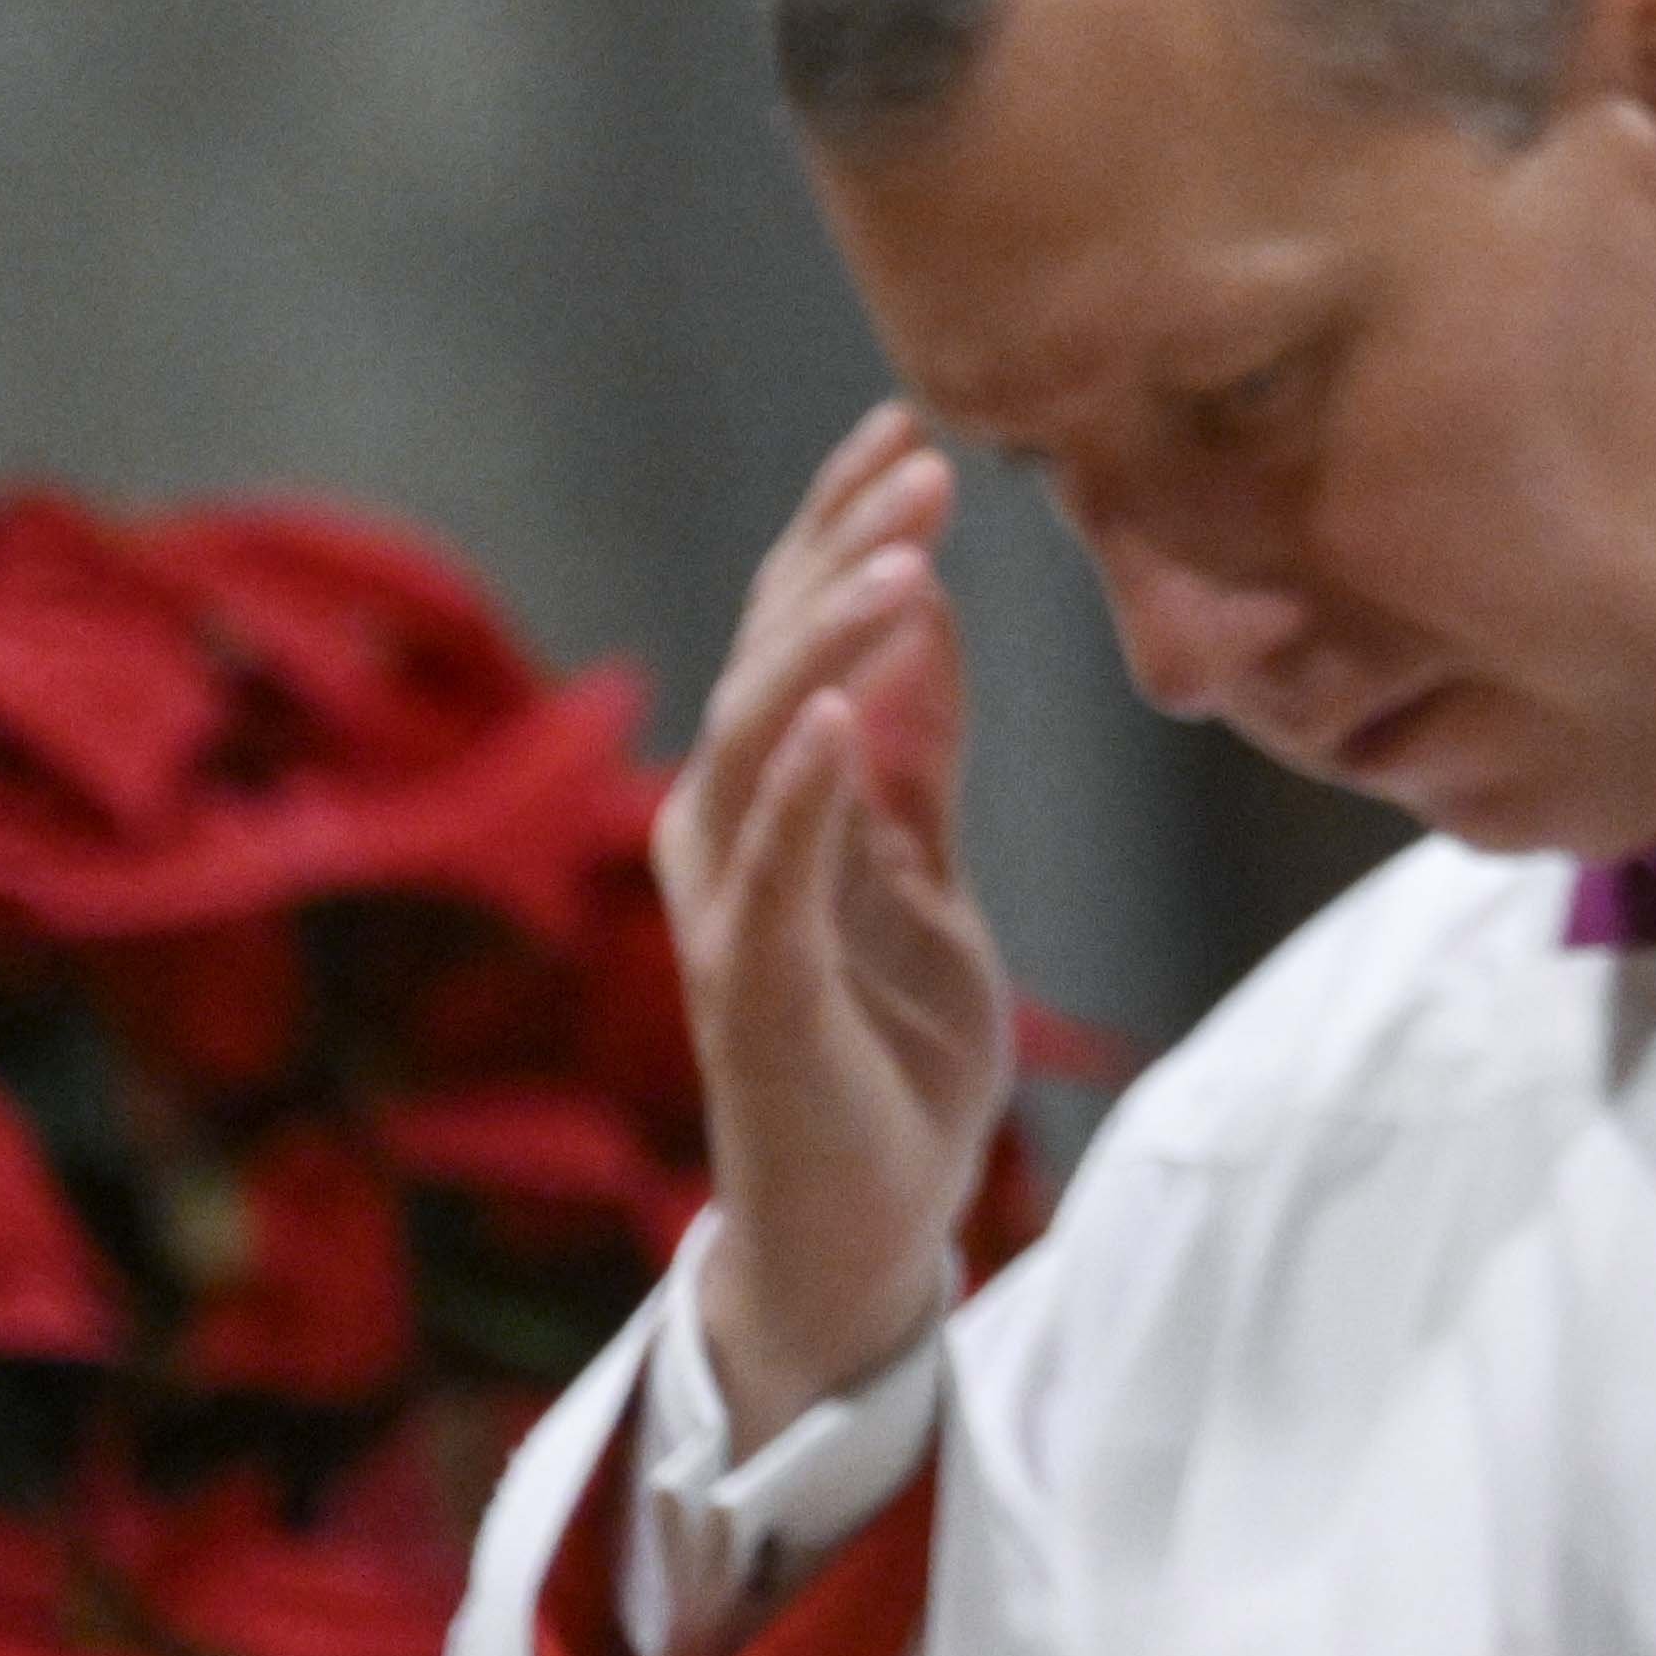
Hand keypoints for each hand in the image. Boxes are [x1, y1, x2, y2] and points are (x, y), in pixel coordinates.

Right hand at [658, 403, 1012, 1453]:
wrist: (865, 1227)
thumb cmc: (886, 1047)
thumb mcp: (927, 872)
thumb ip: (917, 753)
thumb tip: (930, 606)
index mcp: (767, 802)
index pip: (795, 631)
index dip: (843, 527)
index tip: (912, 429)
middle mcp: (726, 839)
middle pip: (769, 659)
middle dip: (844, 552)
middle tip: (927, 459)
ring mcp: (733, 914)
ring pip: (760, 742)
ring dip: (827, 643)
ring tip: (906, 560)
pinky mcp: (757, 992)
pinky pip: (774, 873)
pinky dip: (800, 785)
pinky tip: (835, 710)